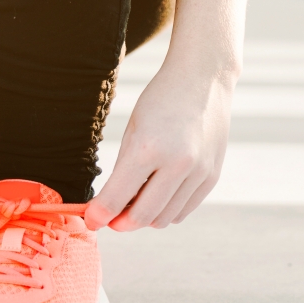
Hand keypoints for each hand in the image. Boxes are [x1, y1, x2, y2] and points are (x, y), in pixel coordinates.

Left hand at [85, 66, 232, 230]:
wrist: (203, 79)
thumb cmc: (161, 100)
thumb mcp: (133, 130)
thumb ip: (123, 171)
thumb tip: (111, 208)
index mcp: (148, 148)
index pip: (116, 199)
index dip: (98, 216)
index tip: (91, 220)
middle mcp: (178, 164)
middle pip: (142, 216)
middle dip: (120, 223)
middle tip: (110, 218)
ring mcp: (199, 172)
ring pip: (164, 219)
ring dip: (144, 218)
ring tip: (134, 203)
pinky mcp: (212, 176)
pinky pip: (184, 210)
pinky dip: (167, 211)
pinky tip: (157, 197)